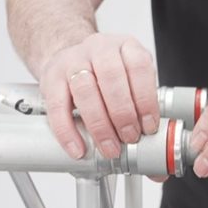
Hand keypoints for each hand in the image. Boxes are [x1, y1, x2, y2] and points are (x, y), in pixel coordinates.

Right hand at [39, 33, 160, 158]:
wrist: (72, 63)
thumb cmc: (107, 79)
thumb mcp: (132, 85)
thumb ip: (144, 115)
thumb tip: (156, 159)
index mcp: (127, 48)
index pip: (139, 68)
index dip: (146, 100)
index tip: (149, 127)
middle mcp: (100, 49)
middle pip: (111, 78)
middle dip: (123, 114)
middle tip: (129, 138)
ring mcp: (73, 60)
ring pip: (85, 89)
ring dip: (100, 124)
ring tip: (109, 147)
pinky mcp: (51, 77)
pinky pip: (57, 106)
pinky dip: (68, 132)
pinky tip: (78, 148)